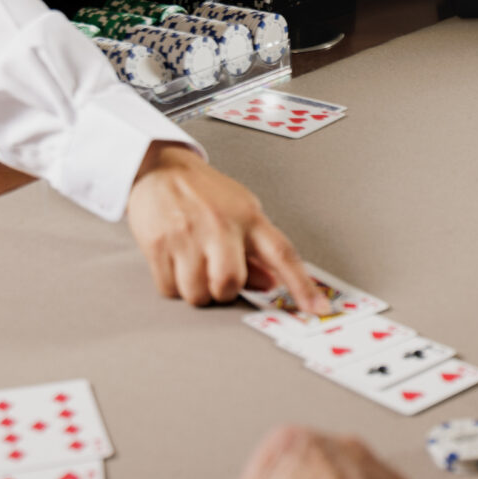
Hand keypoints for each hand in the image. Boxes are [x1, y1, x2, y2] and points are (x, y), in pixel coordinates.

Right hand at [125, 142, 320, 311]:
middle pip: (230, 283)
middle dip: (224, 291)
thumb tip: (272, 285)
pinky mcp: (159, 244)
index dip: (302, 285)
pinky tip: (176, 263)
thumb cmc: (205, 193)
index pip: (283, 254)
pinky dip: (174, 285)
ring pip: (198, 293)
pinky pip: (170, 289)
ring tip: (194, 266)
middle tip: (218, 277)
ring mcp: (187, 234)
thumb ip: (257, 251)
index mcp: (248, 217)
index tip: (318, 309)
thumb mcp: (241, 211)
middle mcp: (220, 225)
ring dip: (197, 290)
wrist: (160, 169)